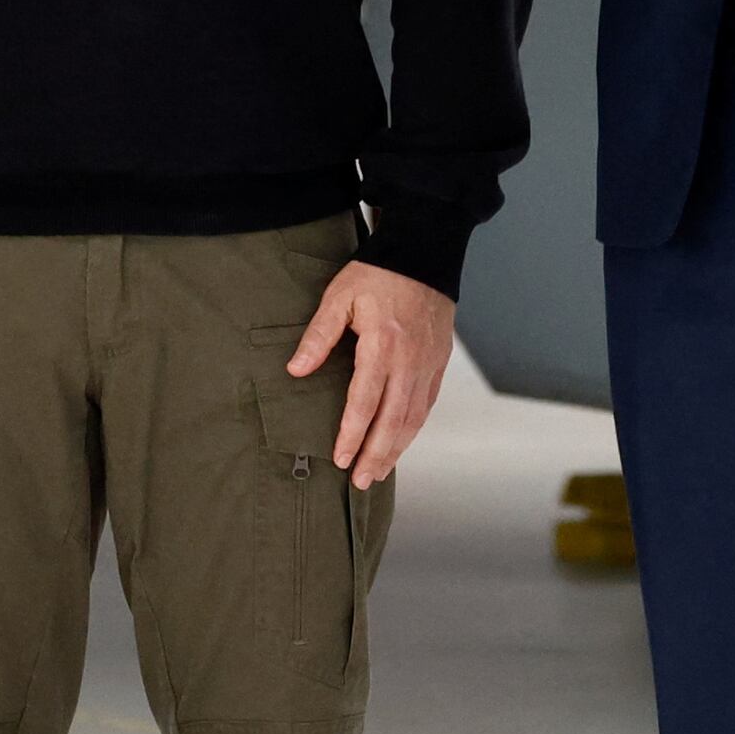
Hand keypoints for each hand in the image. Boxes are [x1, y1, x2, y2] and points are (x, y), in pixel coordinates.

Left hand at [284, 260, 458, 490]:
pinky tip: (401, 442)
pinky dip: (413, 429)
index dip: (353, 434)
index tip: (341, 459)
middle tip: (361, 482)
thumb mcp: (340, 296)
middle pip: (393, 420)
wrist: (425, 252)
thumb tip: (296, 370)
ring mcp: (427, 363)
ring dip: (396, 449)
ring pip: (414, 417)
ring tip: (379, 472)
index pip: (365, 402)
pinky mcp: (438, 361)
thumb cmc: (378, 273)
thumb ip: (319, 336)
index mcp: (382, 346)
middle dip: (376, 455)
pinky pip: (426, 404)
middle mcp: (409, 360)